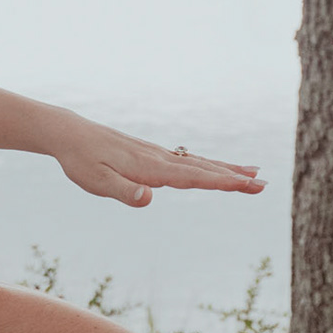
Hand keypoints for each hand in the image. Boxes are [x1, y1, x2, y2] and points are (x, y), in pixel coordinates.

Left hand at [51, 115, 265, 206]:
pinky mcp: (150, 154)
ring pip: (198, 162)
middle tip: (264, 185)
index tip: (248, 186)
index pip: (192, 177)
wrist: (69, 134)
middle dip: (233, 177)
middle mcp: (158, 159)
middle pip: (203, 169)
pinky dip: (206, 163)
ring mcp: (156, 154)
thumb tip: (150, 199)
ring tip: (253, 173)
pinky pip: (185, 160)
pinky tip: (214, 167)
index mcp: (149, 168)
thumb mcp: (97, 182)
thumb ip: (124, 192)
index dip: (221, 183)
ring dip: (225, 169)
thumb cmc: (81, 161)